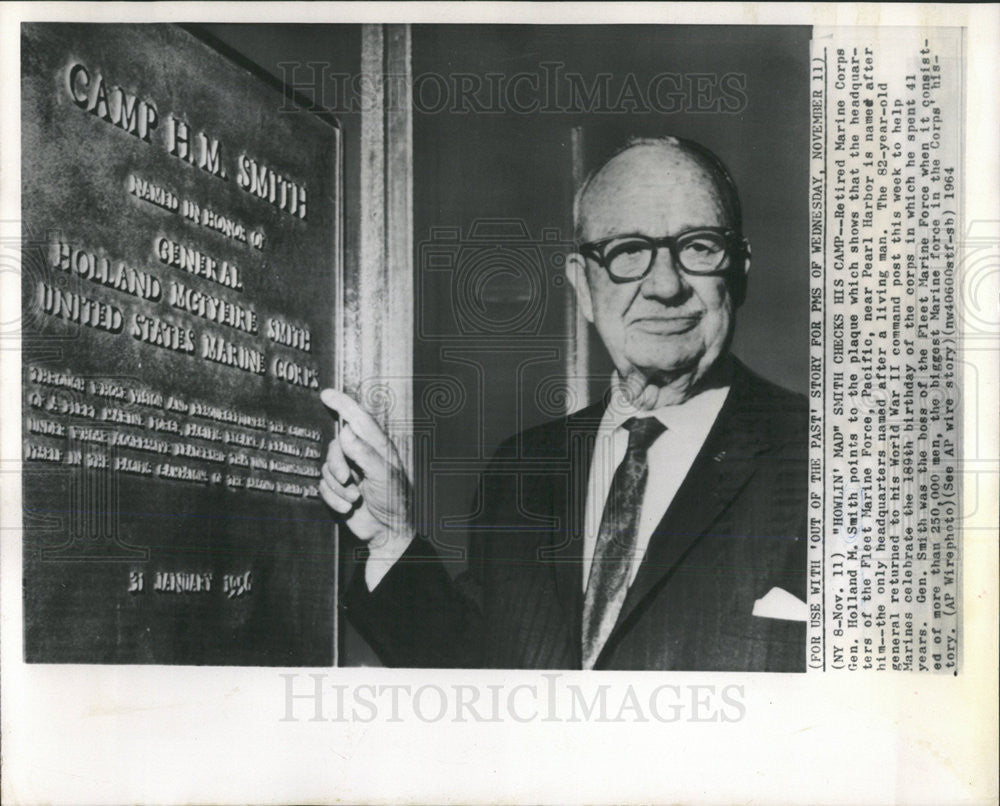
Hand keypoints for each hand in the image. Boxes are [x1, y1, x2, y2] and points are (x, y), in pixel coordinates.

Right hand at [318, 389, 414, 552]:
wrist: (387, 533)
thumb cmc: (395, 502)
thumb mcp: (384, 476)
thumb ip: (365, 454)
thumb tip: (346, 431)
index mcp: (377, 447)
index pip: (358, 418)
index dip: (342, 404)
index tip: (326, 394)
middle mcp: (361, 455)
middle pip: (336, 445)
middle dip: (337, 463)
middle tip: (347, 480)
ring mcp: (349, 471)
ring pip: (327, 466)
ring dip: (338, 487)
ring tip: (355, 499)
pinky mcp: (338, 488)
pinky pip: (323, 485)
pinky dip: (334, 498)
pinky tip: (349, 507)